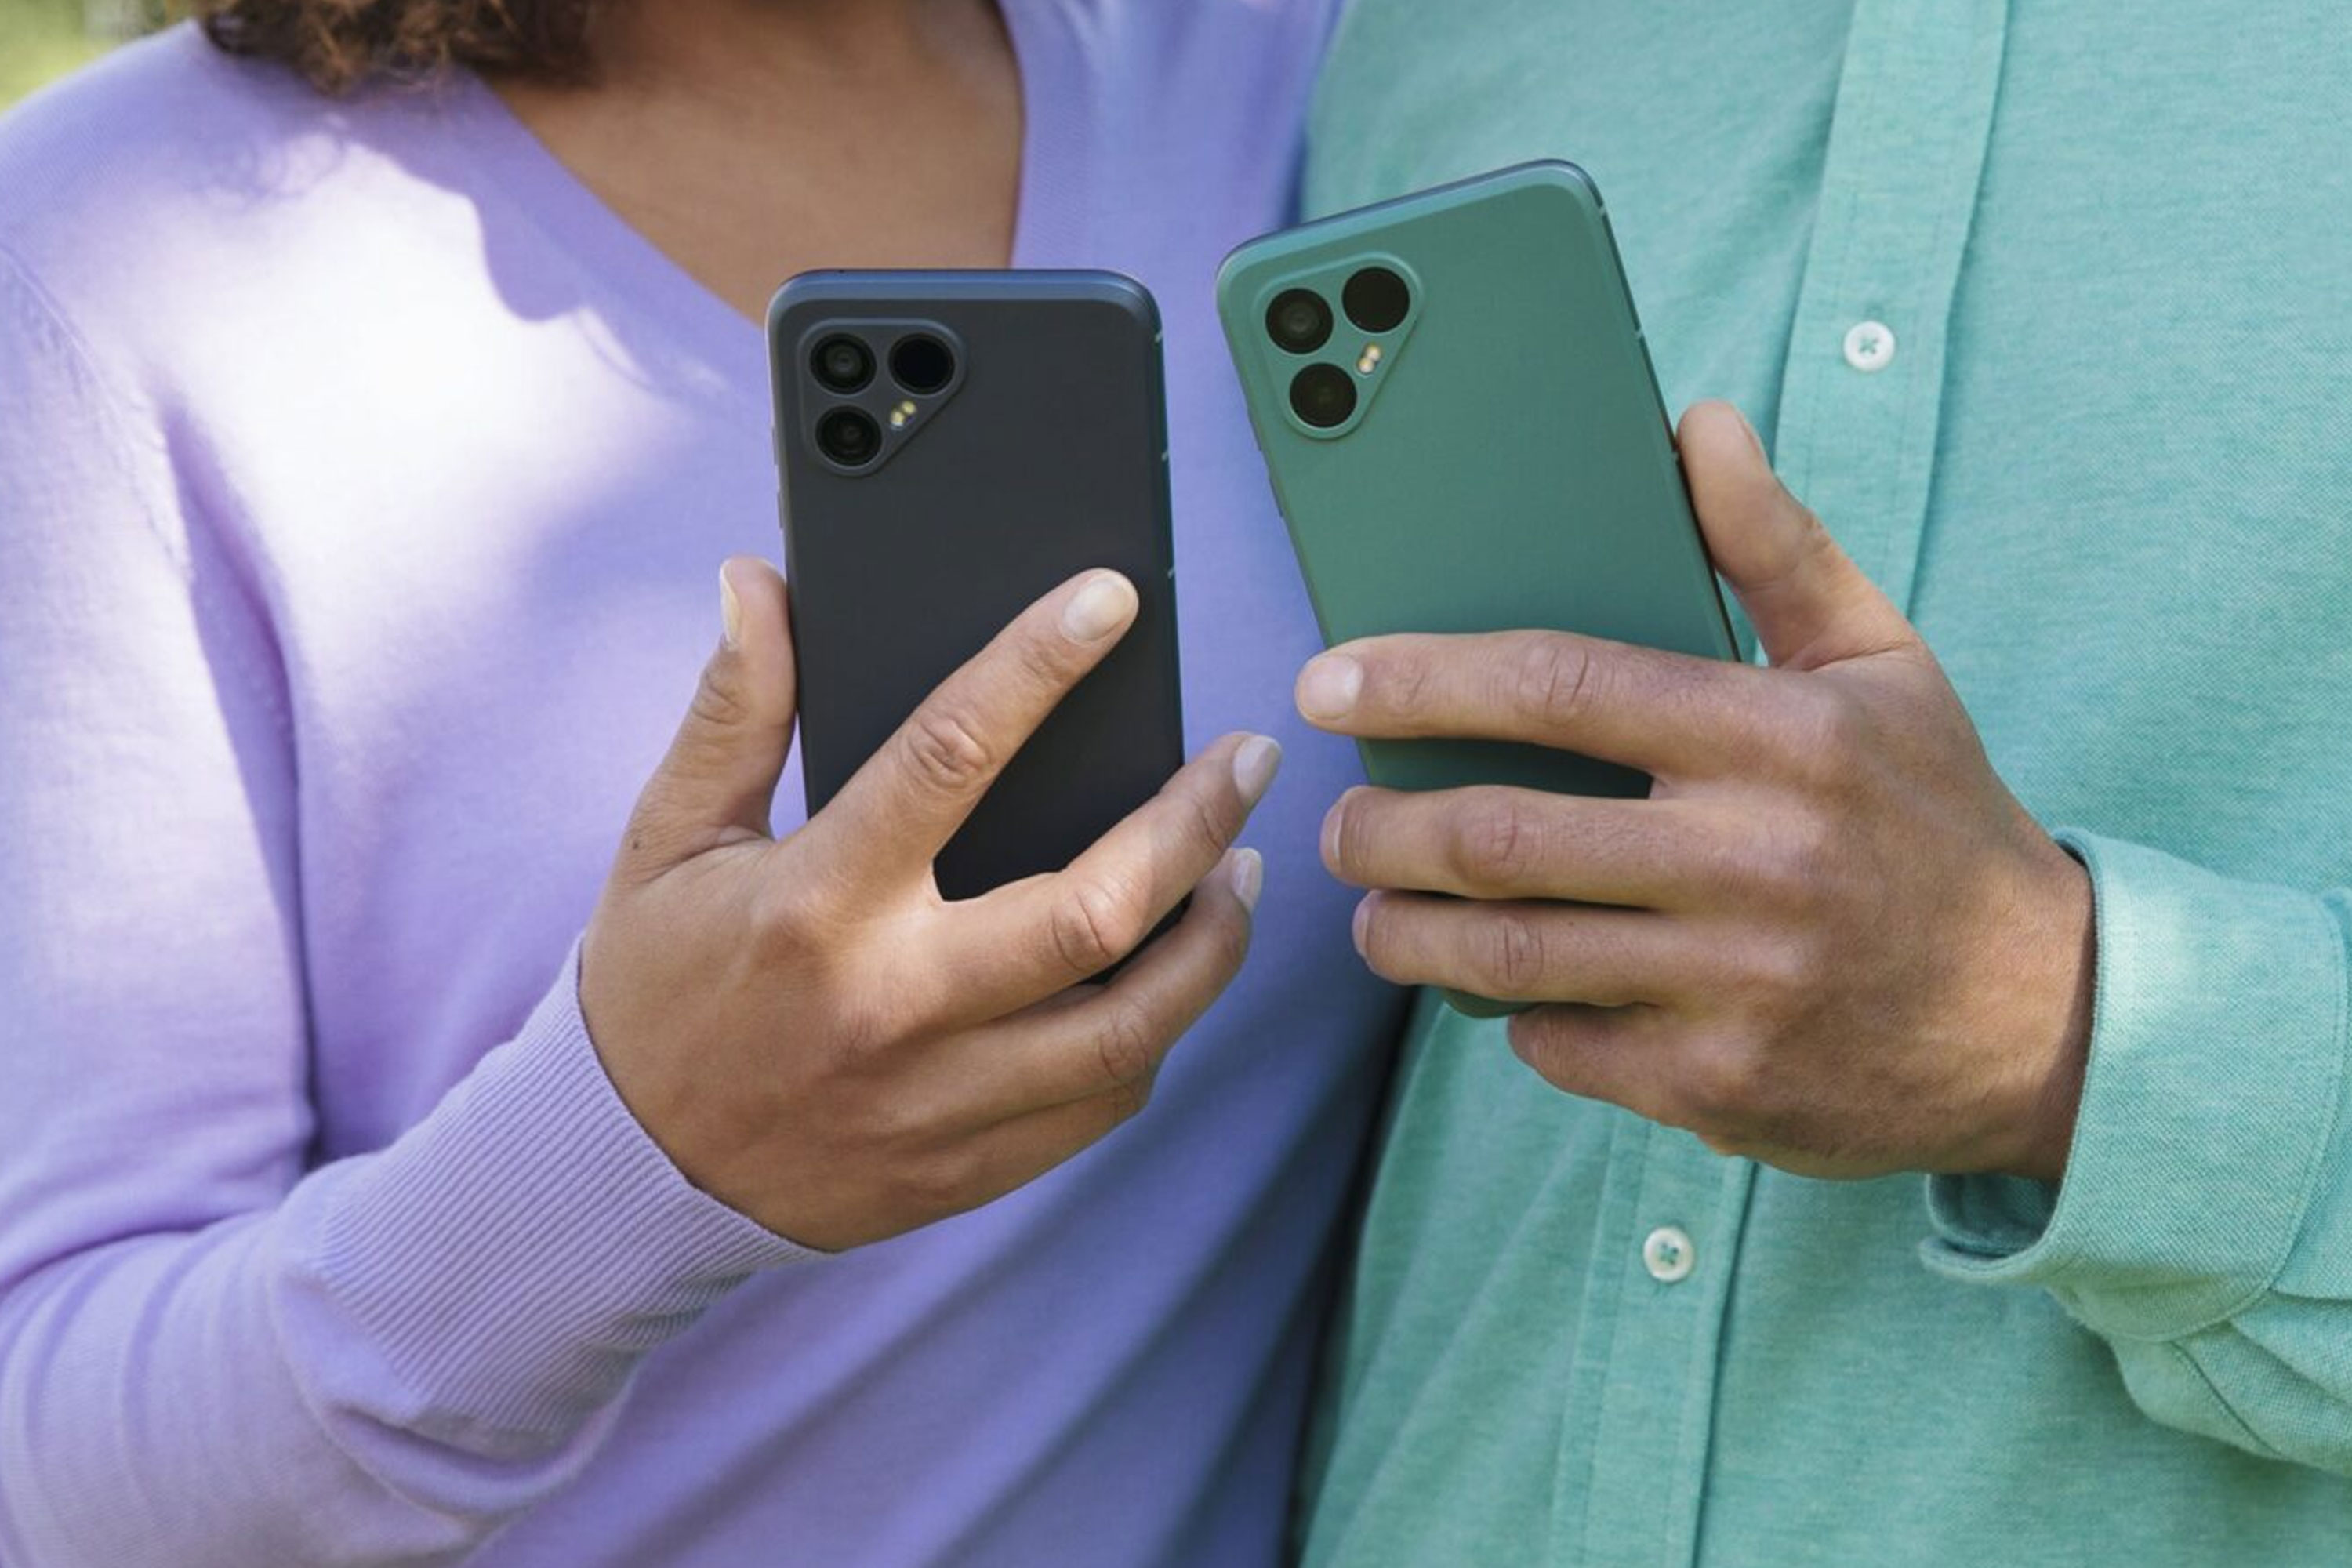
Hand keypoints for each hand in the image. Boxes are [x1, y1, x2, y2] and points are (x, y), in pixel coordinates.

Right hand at [582, 560, 1272, 1249]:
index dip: (1040, 664)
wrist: (625, 1178)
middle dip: (1194, 822)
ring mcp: (937, 1099)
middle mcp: (892, 1004)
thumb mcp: (670, 837)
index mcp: (818, 903)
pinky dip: (1157, 1037)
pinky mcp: (965, 1167)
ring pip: (1128, 1027)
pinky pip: (1102, 1106)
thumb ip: (736, 710)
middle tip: (1247, 760)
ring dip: (1212, 943)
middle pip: (1094, 912)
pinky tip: (1171, 979)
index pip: (949, 755)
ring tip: (1240, 872)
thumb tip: (762, 584)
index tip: (1111, 601)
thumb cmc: (654, 987)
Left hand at [1296, 402, 2093, 1182]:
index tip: (1331, 683)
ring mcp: (1736, 983)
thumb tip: (1696, 423)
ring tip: (1375, 910)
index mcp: (1779, 736)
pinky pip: (1562, 1044)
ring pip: (1508, 955)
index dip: (1420, 682)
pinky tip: (1498, 988)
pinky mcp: (1723, 1085)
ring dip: (1406, 933)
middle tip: (1338, 820)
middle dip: (1382, 828)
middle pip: (1502, 836)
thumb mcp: (1883, 663)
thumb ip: (1774, 546)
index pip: (1558, 685)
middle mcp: (1754, 858)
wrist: (2048, 1018)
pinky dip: (1509, 1015)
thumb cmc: (1936, 820)